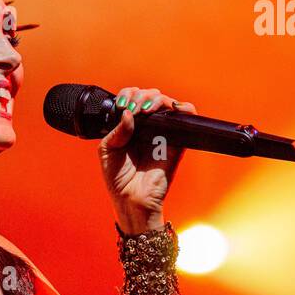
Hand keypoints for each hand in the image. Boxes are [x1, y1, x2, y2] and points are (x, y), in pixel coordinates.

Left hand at [98, 86, 194, 233]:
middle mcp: (147, 127)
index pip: (134, 98)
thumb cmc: (118, 179)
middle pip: (151, 96)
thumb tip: (129, 113)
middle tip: (133, 108)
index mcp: (130, 126)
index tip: (122, 105)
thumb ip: (117, 130)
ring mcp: (163, 133)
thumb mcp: (107, 150)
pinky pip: (188, 119)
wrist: (131, 200)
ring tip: (145, 109)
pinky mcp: (178, 141)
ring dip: (157, 99)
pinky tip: (172, 108)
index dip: (128, 94)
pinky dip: (185, 108)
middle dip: (141, 95)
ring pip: (168, 103)